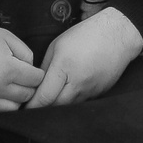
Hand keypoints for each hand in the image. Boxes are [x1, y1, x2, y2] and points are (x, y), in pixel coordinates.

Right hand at [0, 20, 42, 114]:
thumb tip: (32, 68)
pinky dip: (0, 104)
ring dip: (15, 98)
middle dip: (28, 85)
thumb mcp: (4, 36)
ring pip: (14, 108)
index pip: (37, 79)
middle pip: (27, 95)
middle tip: (21, 77)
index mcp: (8, 69)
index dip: (36, 73)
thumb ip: (25, 52)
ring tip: (9, 85)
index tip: (31, 69)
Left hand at [28, 7, 142, 108]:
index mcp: (64, 68)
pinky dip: (72, 100)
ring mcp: (91, 90)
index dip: (32, 105)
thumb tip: (36, 85)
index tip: (23, 107)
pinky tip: (71, 89)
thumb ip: (45, 67)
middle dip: (43, 107)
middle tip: (34, 103)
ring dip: (58, 104)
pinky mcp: (100, 93)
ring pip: (68, 107)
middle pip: (55, 107)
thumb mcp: (58, 45)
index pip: (44, 97)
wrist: (118, 34)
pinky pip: (81, 102)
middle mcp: (78, 83)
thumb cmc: (87, 35)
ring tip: (52, 96)